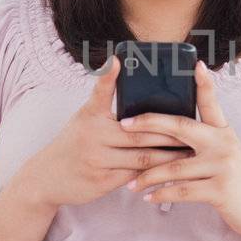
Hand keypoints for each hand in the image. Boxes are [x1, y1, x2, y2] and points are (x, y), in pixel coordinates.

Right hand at [18, 54, 189, 208]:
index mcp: (90, 115)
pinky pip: (136, 175)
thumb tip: (123, 74)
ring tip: (192, 151)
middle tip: (194, 128)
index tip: (119, 59)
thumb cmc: (74, 142)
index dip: (109, 76)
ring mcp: (97, 159)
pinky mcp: (102, 181)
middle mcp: (92, 135)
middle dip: (170, 133)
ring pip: (142, 157)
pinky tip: (173, 171)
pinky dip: (156, 173)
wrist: (46, 178)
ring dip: (169, 155)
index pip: (101, 92)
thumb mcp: (84, 118)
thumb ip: (105, 101)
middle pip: (140, 132)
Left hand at [119, 60, 240, 239]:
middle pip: (181, 127)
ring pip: (174, 166)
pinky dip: (162, 194)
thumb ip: (204, 140)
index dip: (204, 84)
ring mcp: (222, 166)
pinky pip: (182, 191)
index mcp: (223, 132)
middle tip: (124, 124)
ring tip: (131, 182)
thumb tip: (172, 130)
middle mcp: (223, 144)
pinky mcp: (219, 190)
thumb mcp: (225, 152)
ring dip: (149, 175)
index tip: (196, 64)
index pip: (211, 103)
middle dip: (150, 123)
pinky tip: (147, 196)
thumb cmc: (235, 179)